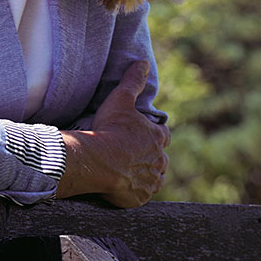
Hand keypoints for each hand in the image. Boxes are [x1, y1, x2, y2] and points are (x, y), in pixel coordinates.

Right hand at [57, 61, 169, 207]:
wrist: (97, 161)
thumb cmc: (110, 129)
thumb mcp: (121, 99)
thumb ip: (133, 81)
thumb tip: (143, 62)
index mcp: (158, 138)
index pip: (163, 135)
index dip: (153, 134)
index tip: (142, 134)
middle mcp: (160, 160)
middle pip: (160, 158)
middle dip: (149, 156)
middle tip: (129, 153)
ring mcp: (151, 181)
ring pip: (153, 177)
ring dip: (145, 174)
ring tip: (126, 170)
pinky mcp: (141, 197)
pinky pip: (141, 194)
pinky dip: (135, 190)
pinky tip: (122, 185)